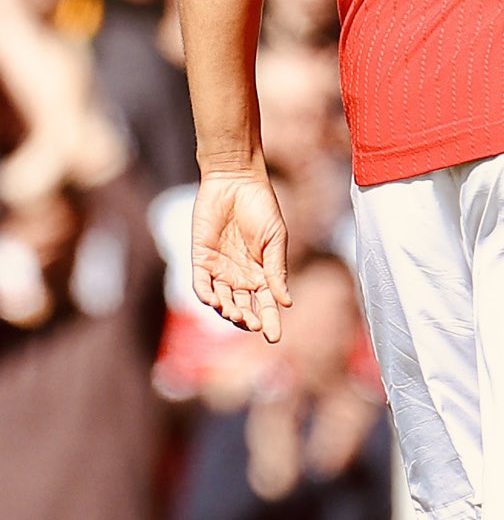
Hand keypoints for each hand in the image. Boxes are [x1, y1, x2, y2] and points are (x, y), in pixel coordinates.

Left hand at [191, 169, 291, 341]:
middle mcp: (241, 276)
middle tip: (253, 324)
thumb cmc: (261, 207)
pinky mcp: (201, 259)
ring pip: (222, 300)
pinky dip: (207, 295)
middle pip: (244, 307)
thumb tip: (285, 301)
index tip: (274, 337)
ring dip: (228, 310)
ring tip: (236, 313)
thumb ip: (277, 269)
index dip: (270, 321)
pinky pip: (201, 284)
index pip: (266, 304)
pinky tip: (215, 301)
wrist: (235, 181)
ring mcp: (220, 269)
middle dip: (248, 319)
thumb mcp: (275, 239)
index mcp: (263, 273)